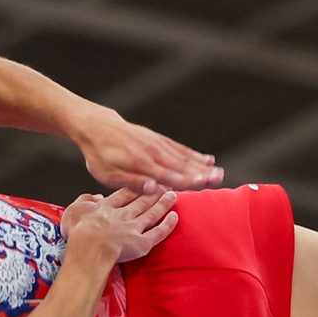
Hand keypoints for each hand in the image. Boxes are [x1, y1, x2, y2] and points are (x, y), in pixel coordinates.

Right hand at [63, 187, 178, 264]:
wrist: (91, 247)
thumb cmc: (79, 231)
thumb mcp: (73, 210)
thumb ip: (85, 201)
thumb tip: (97, 197)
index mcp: (106, 207)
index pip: (124, 194)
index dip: (134, 187)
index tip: (143, 181)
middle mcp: (123, 215)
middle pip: (141, 201)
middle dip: (153, 192)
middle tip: (164, 185)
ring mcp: (135, 228)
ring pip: (152, 214)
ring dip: (163, 204)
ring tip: (173, 195)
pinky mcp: (143, 243)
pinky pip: (158, 232)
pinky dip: (168, 225)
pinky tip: (175, 216)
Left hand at [77, 108, 222, 192]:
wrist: (96, 126)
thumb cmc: (99, 155)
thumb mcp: (108, 174)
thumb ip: (132, 182)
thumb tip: (154, 189)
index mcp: (142, 164)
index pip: (169, 175)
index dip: (188, 180)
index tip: (205, 183)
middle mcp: (153, 152)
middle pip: (182, 165)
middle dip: (202, 172)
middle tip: (220, 178)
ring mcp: (157, 144)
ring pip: (183, 156)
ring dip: (202, 164)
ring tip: (218, 170)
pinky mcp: (157, 139)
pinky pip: (179, 147)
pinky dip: (193, 154)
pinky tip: (205, 159)